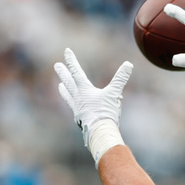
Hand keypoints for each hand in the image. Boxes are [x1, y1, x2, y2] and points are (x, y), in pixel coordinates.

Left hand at [54, 48, 132, 163]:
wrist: (99, 133)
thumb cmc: (106, 113)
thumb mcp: (114, 94)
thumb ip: (120, 79)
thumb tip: (128, 64)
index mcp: (84, 90)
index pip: (76, 71)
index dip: (72, 61)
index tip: (66, 51)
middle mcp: (78, 98)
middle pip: (68, 83)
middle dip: (63, 73)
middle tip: (56, 65)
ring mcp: (77, 109)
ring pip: (69, 96)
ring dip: (64, 90)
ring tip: (59, 85)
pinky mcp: (80, 119)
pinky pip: (74, 108)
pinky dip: (72, 104)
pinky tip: (74, 106)